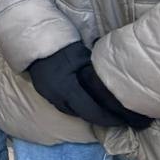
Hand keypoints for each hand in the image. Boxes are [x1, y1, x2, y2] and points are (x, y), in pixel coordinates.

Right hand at [26, 42, 148, 128]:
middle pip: (82, 115)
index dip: (109, 118)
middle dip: (100, 119)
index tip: (123, 120)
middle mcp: (55, 96)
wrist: (36, 39)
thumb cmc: (62, 46)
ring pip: (72, 112)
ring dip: (87, 114)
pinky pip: (64, 105)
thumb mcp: (83, 58)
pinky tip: (85, 104)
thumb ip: (95, 76)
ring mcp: (48, 95)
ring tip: (104, 114)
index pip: (91, 111)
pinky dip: (76, 107)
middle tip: (118, 119)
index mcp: (66, 87)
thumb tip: (113, 88)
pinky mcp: (44, 92)